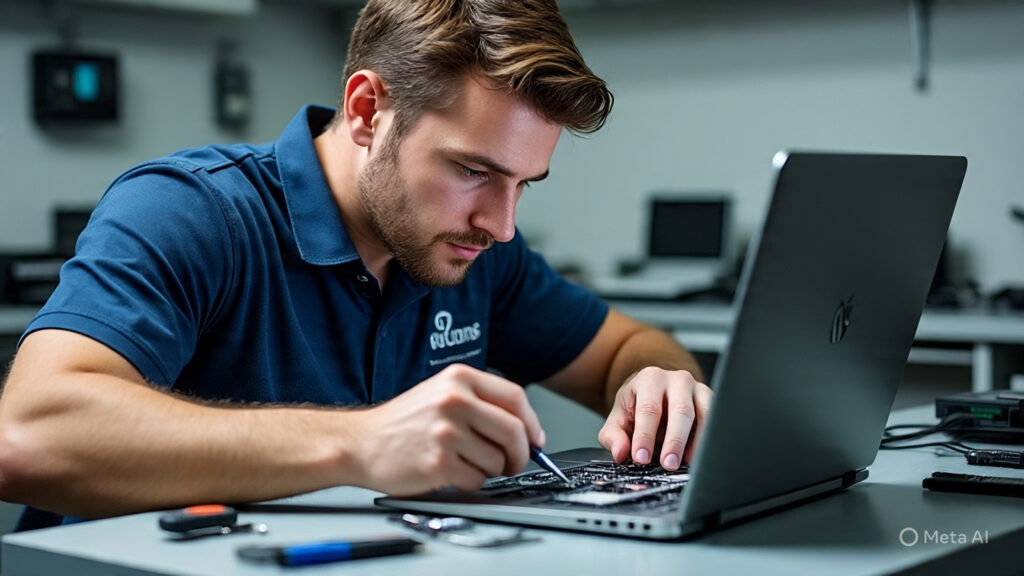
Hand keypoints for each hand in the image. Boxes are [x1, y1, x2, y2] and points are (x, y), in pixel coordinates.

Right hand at [348, 364, 544, 495]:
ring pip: (497, 460)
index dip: (532, 423)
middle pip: (514, 431)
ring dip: (490, 470)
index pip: (515, 398)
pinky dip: (471, 482)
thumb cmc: (404, 422)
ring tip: (466, 463)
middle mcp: (454, 400)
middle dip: (521, 454)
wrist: (360, 442)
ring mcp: (446, 431)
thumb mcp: (442, 394)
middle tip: (513, 463)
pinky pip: (477, 480)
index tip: (535, 439)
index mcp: (459, 378)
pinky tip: (451, 473)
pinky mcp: (438, 462)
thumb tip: (528, 432)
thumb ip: (483, 405)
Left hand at [597, 367, 710, 469]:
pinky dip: (708, 440)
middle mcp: (677, 380)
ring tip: (686, 464)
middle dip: (674, 440)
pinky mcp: (711, 400)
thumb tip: (620, 452)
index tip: (641, 458)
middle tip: (668, 464)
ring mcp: (698, 388)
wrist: (655, 392)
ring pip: (704, 414)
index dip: (645, 436)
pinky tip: (700, 456)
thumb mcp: (618, 419)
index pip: (649, 409)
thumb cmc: (637, 406)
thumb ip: (613, 436)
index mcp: (650, 380)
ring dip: (696, 442)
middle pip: (680, 411)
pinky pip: (716, 420)